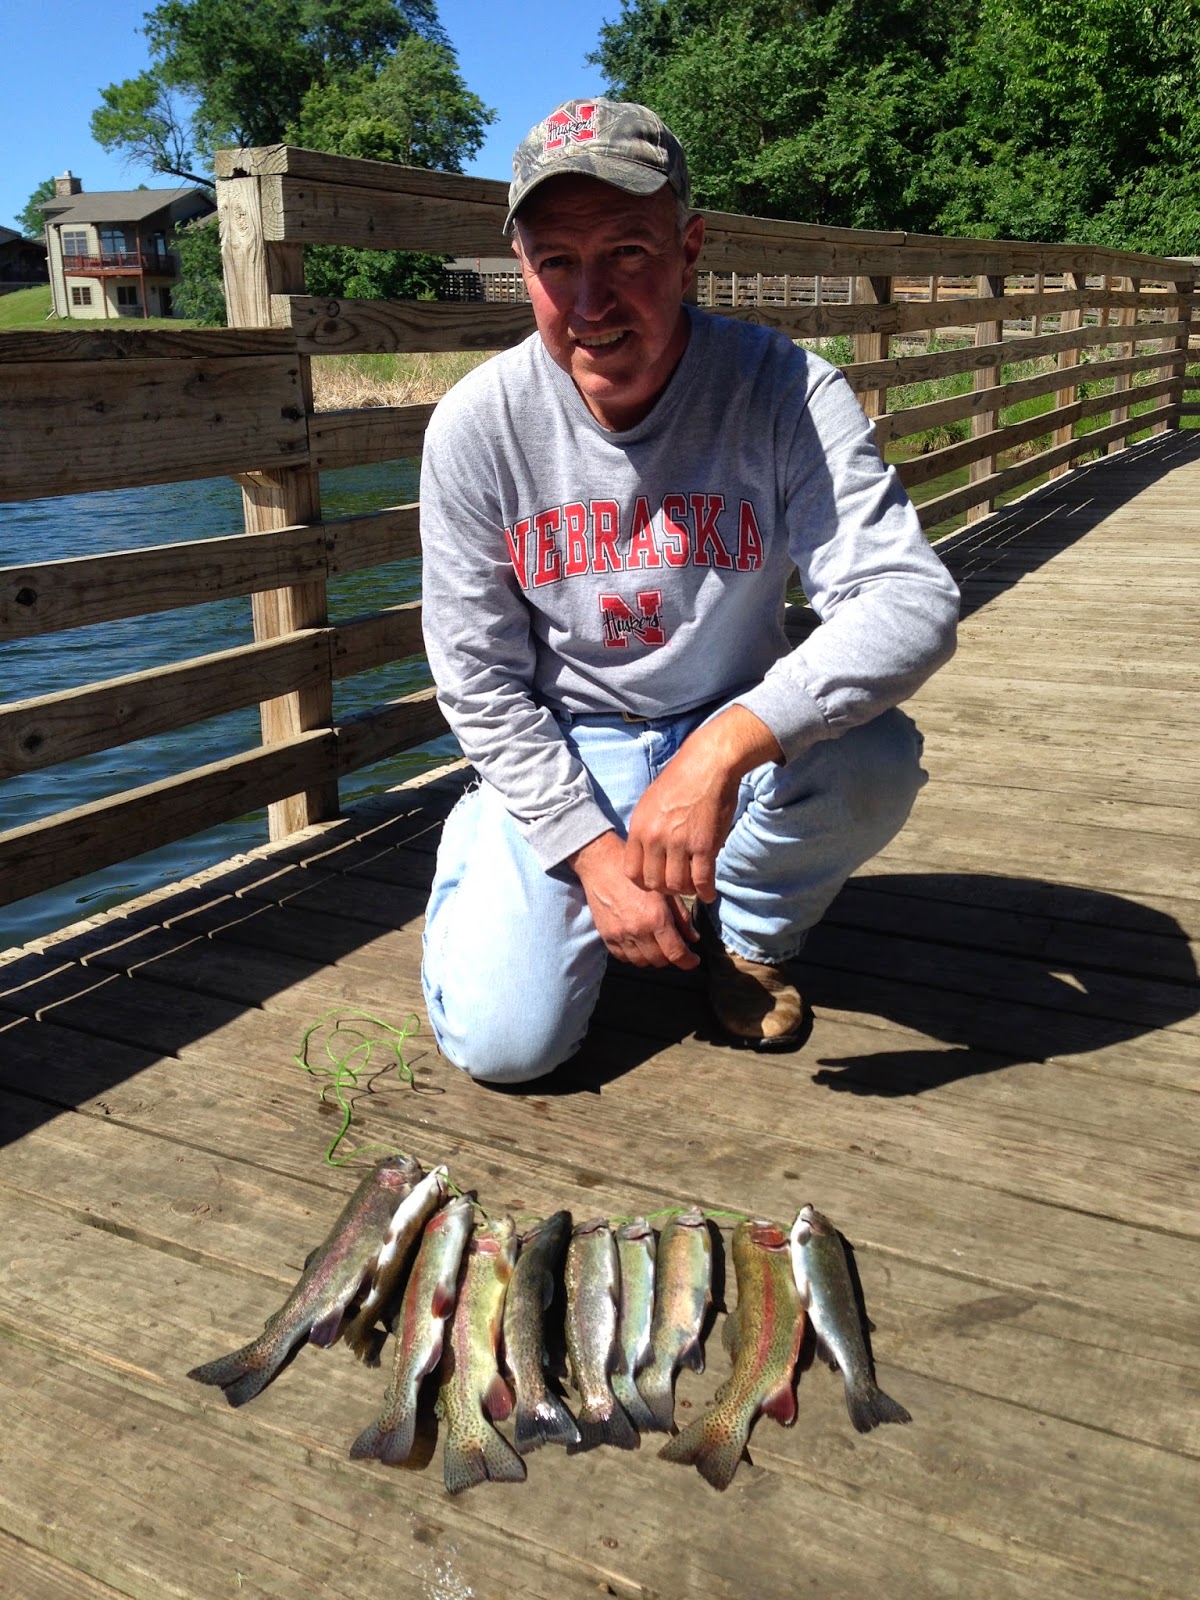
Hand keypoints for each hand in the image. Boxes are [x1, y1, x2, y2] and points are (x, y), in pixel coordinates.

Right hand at [569, 831, 699, 969]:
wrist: (602, 867)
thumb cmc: (637, 875)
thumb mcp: (665, 891)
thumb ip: (681, 917)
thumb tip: (693, 938)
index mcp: (656, 918)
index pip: (676, 953)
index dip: (688, 962)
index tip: (693, 960)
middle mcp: (638, 931)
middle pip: (660, 961)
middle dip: (671, 958)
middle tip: (675, 948)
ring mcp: (620, 936)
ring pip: (641, 962)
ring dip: (653, 958)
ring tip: (658, 947)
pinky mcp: (607, 936)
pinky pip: (623, 957)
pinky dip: (634, 956)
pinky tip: (639, 945)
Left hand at [624, 705, 782, 901]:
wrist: (708, 764)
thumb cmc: (680, 780)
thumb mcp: (650, 803)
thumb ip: (646, 831)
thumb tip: (647, 854)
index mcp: (639, 829)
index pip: (632, 873)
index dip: (644, 883)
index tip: (656, 880)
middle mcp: (655, 838)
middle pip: (654, 883)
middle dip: (666, 889)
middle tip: (677, 884)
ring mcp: (679, 843)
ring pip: (678, 885)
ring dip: (687, 890)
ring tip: (693, 886)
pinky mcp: (704, 845)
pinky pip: (702, 880)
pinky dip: (706, 891)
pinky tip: (709, 892)